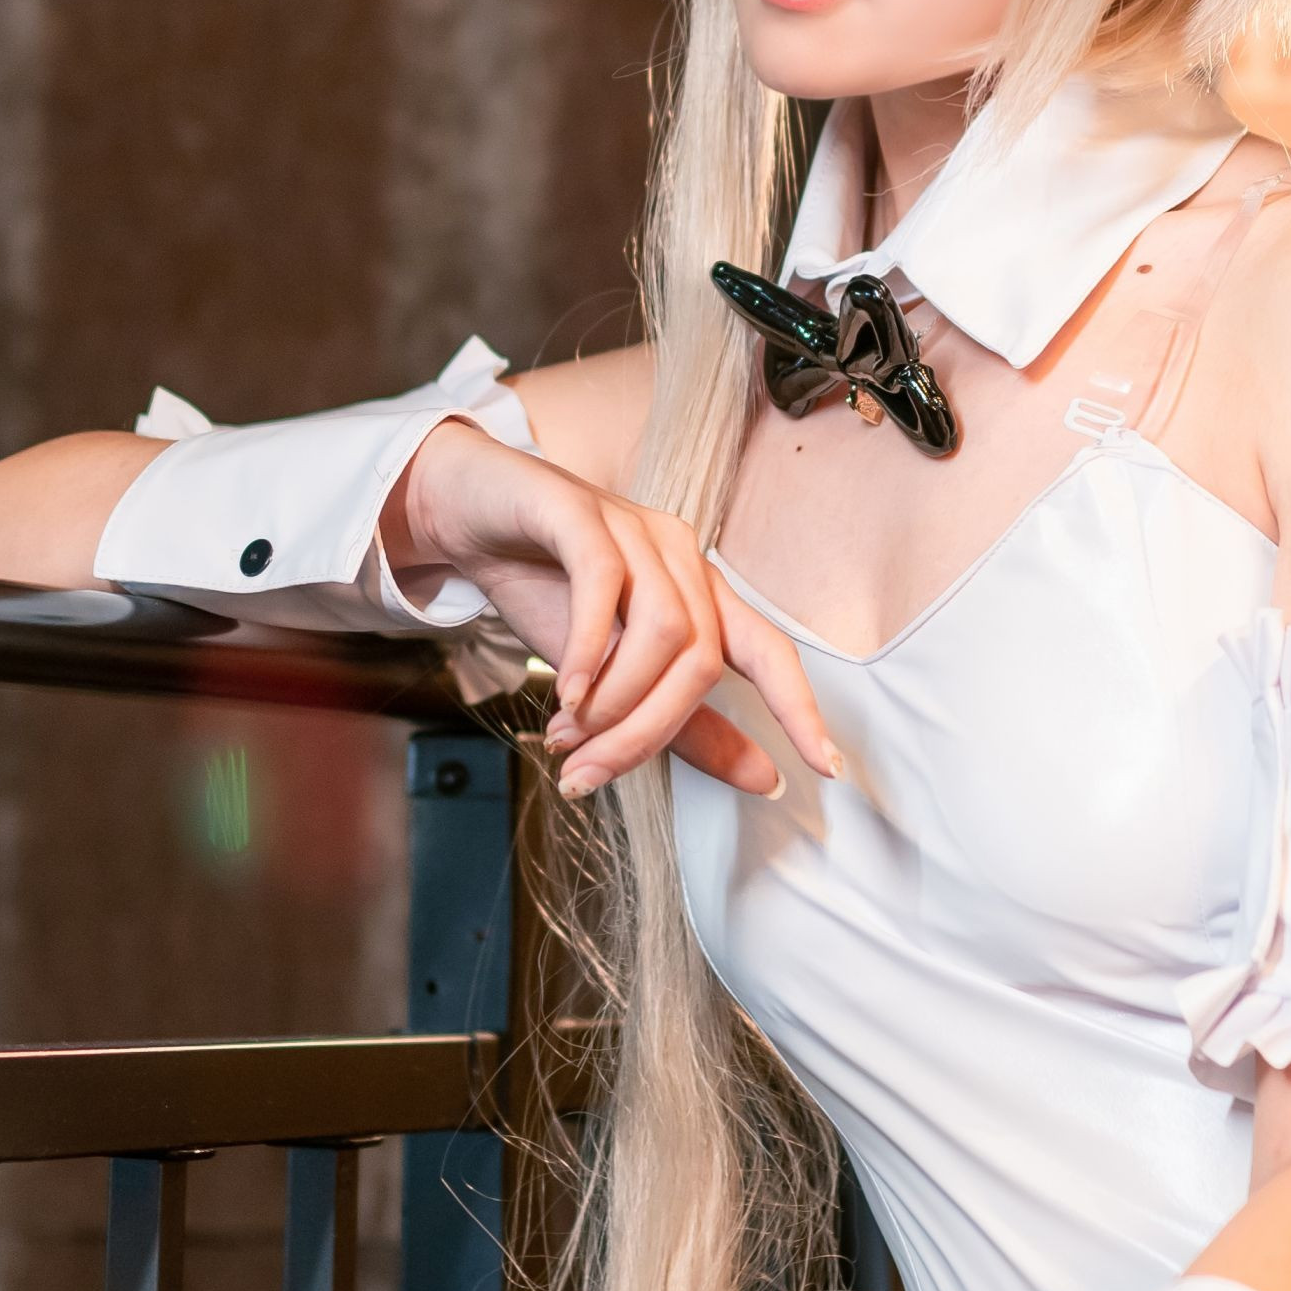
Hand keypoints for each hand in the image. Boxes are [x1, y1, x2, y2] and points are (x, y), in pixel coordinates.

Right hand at [393, 423, 835, 803]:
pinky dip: (587, 650)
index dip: (800, 708)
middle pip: (702, 660)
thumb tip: (765, 779)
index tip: (826, 767)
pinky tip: (563, 692)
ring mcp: (633, 526)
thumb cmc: (542, 590)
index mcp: (699, 593)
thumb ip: (684, 726)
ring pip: (663, 629)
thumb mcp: (611, 675)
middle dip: (647, 732)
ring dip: (614, 702)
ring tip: (566, 735)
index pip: (770, 652)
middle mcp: (679, 554)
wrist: (464, 516)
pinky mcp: (578, 511)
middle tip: (589, 773)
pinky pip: (604, 583)